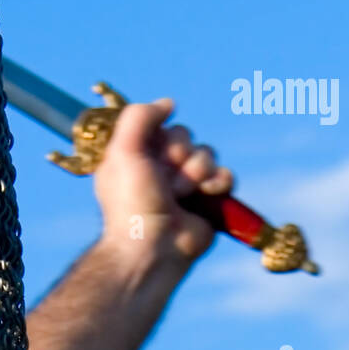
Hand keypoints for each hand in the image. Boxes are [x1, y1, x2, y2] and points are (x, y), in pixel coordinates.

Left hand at [91, 97, 234, 274]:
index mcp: (135, 155)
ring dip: (197, 170)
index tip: (150, 153)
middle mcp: (159, 167)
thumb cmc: (132, 202)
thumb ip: (139, 117)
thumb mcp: (123, 151)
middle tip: (165, 177)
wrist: (154, 247)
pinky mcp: (208, 200)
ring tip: (181, 193)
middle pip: (185, 136)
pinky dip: (219, 182)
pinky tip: (206, 195)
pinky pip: (225, 175)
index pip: (159, 125)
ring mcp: (185, 184)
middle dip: (180, 153)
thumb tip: (168, 103)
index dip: (161, 136)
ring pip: (207, 153)